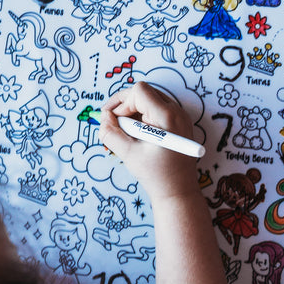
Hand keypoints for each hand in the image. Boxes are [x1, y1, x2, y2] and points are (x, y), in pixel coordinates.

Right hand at [98, 82, 198, 201]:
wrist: (178, 192)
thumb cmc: (156, 176)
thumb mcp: (128, 154)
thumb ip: (111, 133)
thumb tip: (103, 117)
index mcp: (167, 117)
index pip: (139, 91)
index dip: (121, 102)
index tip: (113, 121)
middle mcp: (177, 112)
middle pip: (144, 92)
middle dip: (125, 106)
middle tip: (112, 124)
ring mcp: (180, 117)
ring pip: (149, 100)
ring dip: (133, 113)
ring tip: (125, 134)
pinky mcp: (178, 124)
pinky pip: (156, 110)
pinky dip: (142, 119)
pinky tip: (136, 136)